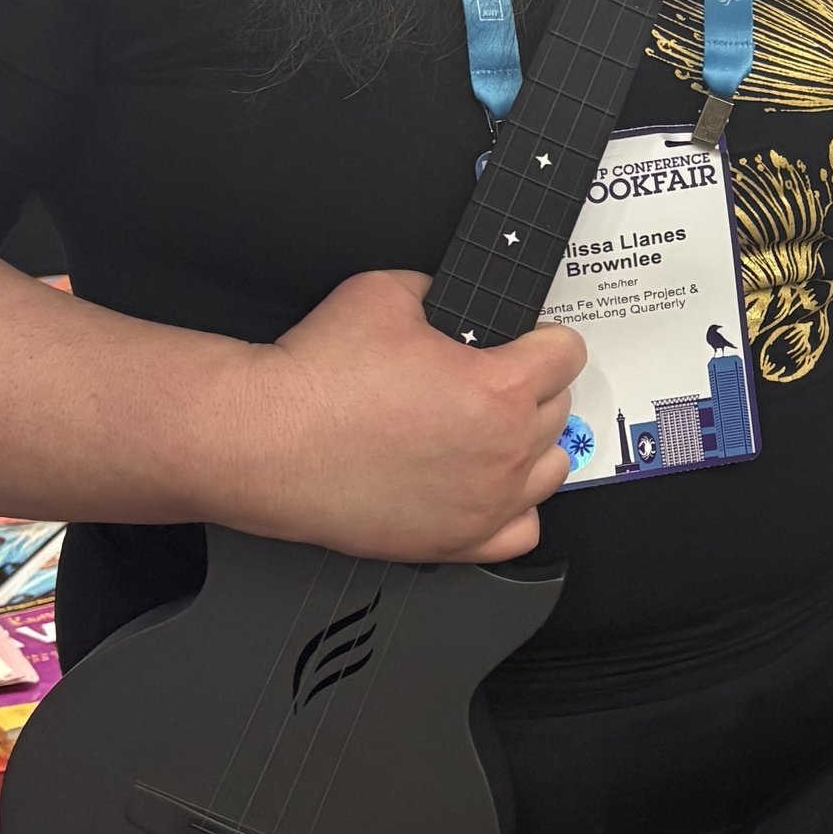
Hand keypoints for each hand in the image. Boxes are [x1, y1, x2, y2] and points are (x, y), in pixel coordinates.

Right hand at [235, 271, 586, 563]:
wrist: (265, 439)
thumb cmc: (315, 379)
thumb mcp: (384, 292)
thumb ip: (437, 291)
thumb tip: (449, 297)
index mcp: (499, 389)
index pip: (567, 354)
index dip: (545, 337)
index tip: (530, 340)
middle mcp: (502, 451)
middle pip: (559, 409)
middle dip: (531, 387)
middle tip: (490, 379)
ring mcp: (483, 503)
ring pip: (550, 469)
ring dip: (530, 446)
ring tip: (492, 430)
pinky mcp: (454, 542)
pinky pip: (521, 532)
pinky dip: (513, 509)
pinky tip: (487, 487)